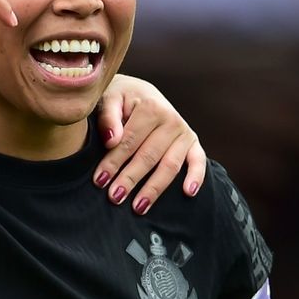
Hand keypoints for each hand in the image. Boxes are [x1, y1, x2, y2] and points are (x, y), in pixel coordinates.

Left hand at [94, 74, 205, 213]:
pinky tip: (188, 193)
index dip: (113, 162)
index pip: (128, 142)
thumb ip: (108, 116)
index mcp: (150, 107)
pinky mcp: (193, 142)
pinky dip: (196, 176)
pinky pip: (198, 161)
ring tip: (138, 207)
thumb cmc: (120, 98)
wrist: (138, 91)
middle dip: (130, 179)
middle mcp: (171, 119)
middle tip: (114, 198)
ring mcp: (184, 132)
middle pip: (148, 156)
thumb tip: (111, 140)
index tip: (99, 181)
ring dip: (154, 188)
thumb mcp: (109, 98)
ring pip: (169, 165)